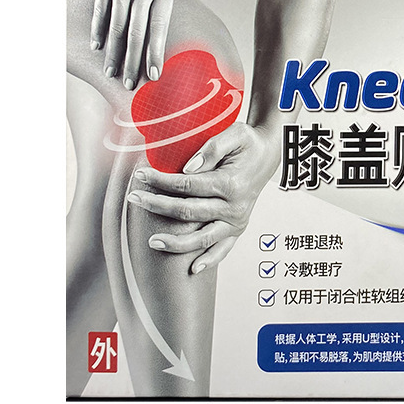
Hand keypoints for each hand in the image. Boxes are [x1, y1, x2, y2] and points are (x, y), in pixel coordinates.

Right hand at [89, 0, 197, 88]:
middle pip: (139, 30)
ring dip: (114, 51)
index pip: (162, 25)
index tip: (154, 74)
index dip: (157, 51)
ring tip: (112, 71)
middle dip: (134, 60)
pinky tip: (98, 46)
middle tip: (130, 84)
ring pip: (119, 22)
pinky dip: (99, 28)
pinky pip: (101, 6)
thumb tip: (196, 0)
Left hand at [127, 122, 279, 273]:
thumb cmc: (248, 144)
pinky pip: (223, 249)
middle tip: (134, 198)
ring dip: (176, 242)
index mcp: (231, 184)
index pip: (187, 186)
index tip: (141, 175)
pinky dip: (210, 260)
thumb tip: (187, 168)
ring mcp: (237, 221)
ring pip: (202, 237)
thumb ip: (211, 149)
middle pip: (188, 212)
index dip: (161, 181)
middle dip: (158, 205)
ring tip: (153, 241)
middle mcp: (235, 207)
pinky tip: (193, 268)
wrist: (269, 155)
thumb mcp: (235, 134)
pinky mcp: (238, 228)